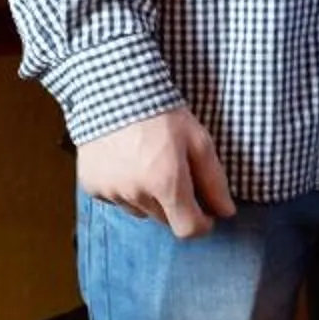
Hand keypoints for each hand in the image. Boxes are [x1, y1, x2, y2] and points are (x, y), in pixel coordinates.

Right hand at [75, 107, 236, 239]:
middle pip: (165, 219)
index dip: (202, 224)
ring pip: (140, 210)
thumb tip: (226, 212)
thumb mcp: (198, 141)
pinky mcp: (92, 186)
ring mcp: (111, 192)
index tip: (207, 213)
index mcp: (166, 183)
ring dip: (149, 196)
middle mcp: (136, 194)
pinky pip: (116, 198)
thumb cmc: (162, 113)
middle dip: (176, 204)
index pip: (188, 229)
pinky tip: (126, 161)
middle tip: (177, 173)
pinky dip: (124, 187)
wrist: (113, 90)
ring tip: (148, 162)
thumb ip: (214, 180)